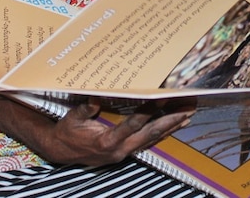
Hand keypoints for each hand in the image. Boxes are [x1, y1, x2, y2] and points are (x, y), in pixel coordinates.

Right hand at [39, 99, 193, 165]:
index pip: (132, 125)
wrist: (61, 152)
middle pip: (150, 133)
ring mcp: (124, 152)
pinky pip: (148, 142)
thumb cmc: (67, 133)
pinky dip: (162, 133)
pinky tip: (174, 126)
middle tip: (187, 109)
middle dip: (170, 120)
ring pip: (153, 138)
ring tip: (188, 115)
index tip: (161, 99)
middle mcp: (120, 149)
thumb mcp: (72, 119)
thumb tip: (96, 97)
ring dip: (170, 127)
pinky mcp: (126, 152)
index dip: (147, 112)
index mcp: (107, 141)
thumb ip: (85, 109)